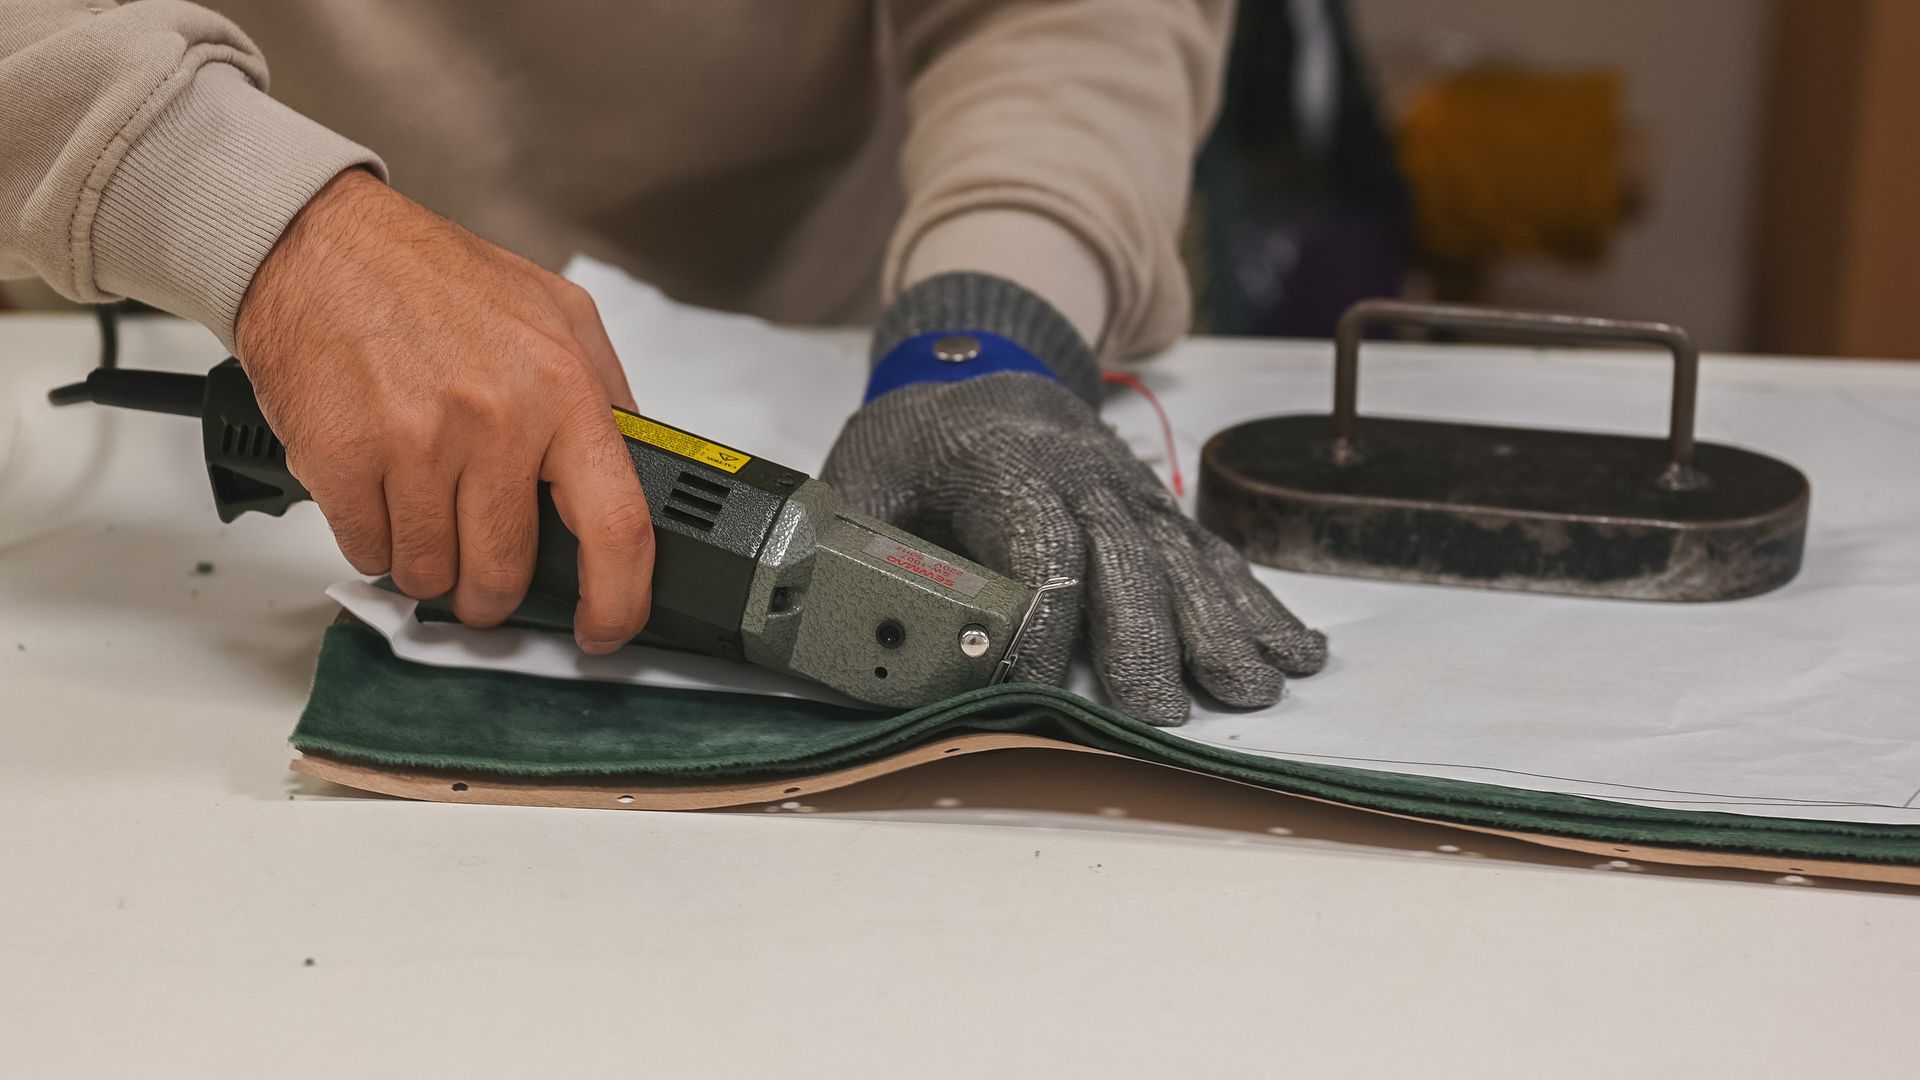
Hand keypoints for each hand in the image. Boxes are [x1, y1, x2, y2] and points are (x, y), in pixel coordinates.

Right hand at [234, 169, 652, 652]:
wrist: (318, 243)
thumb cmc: (433, 280)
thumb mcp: (556, 316)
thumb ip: (603, 396)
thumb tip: (634, 477)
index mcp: (563, 388)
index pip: (618, 527)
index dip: (618, 599)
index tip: (604, 628)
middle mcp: (497, 419)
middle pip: (506, 571)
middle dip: (492, 591)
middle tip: (483, 573)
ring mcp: (418, 443)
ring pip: (432, 574)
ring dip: (430, 565)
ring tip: (424, 511)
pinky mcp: (345, 460)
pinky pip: (370, 553)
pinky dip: (376, 541)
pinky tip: (381, 492)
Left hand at [822, 372, 1326, 724]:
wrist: (987, 368)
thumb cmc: (917, 440)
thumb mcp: (860, 473)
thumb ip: (854, 542)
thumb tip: (839, 621)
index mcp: (1001, 462)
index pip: (1035, 543)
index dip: (1038, 621)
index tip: (1033, 692)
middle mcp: (1081, 473)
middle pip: (1125, 556)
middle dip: (1147, 637)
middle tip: (1162, 713)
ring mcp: (1130, 491)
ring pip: (1183, 557)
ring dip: (1222, 627)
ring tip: (1253, 691)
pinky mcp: (1159, 511)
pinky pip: (1214, 555)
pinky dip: (1257, 604)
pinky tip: (1296, 652)